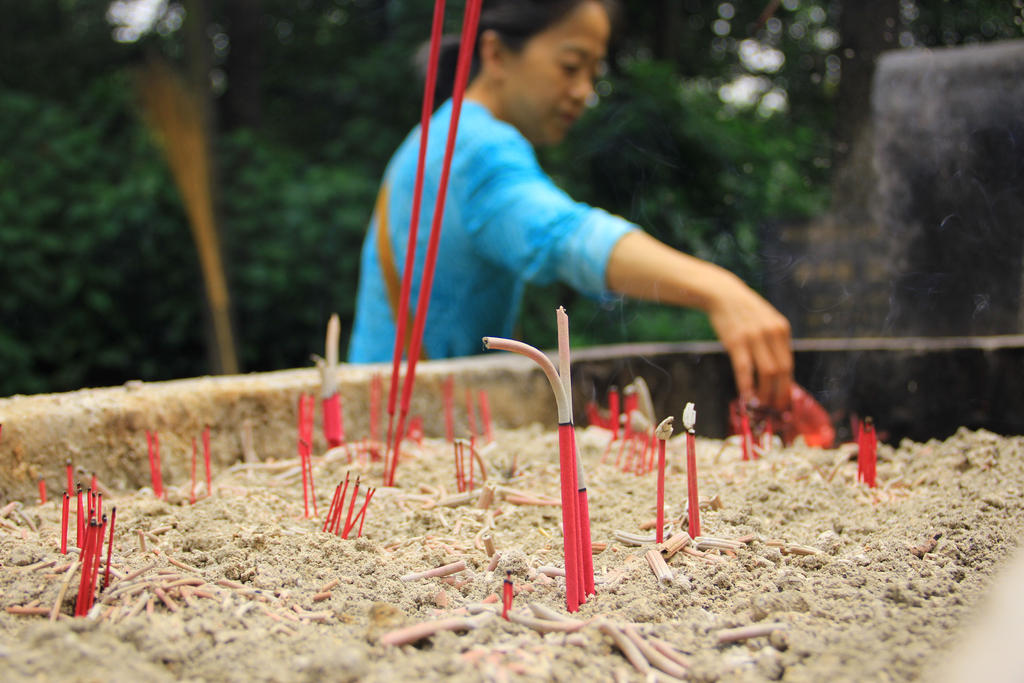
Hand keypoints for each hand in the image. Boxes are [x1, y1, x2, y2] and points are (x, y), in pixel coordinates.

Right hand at [706, 273, 792, 410]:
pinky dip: (747, 384)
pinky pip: (744, 368)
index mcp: (782, 329)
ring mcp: (754, 337)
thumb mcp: (766, 321)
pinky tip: (746, 396)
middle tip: (774, 408)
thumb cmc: (744, 311)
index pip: (788, 364)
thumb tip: (777, 371)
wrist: (723, 294)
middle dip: (779, 393)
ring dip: (764, 392)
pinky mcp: (736, 341)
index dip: (787, 385)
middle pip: (781, 371)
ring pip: (767, 372)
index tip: (783, 400)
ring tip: (761, 404)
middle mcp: (772, 333)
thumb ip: (773, 342)